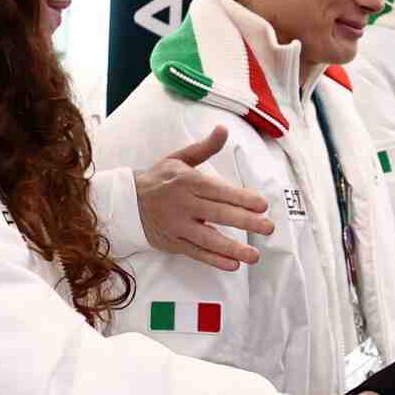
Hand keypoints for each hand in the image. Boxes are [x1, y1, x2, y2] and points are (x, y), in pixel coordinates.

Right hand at [135, 125, 274, 270]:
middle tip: (268, 228)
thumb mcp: (179, 159)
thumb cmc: (159, 179)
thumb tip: (224, 130)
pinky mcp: (173, 243)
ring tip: (254, 256)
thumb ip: (205, 148)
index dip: (241, 198)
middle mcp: (183, 205)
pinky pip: (196, 253)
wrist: (127, 202)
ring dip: (232, 248)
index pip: (218, 191)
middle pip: (218, 214)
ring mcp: (178, 226)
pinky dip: (214, 260)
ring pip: (208, 239)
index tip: (262, 205)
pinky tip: (232, 265)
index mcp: (188, 182)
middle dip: (245, 222)